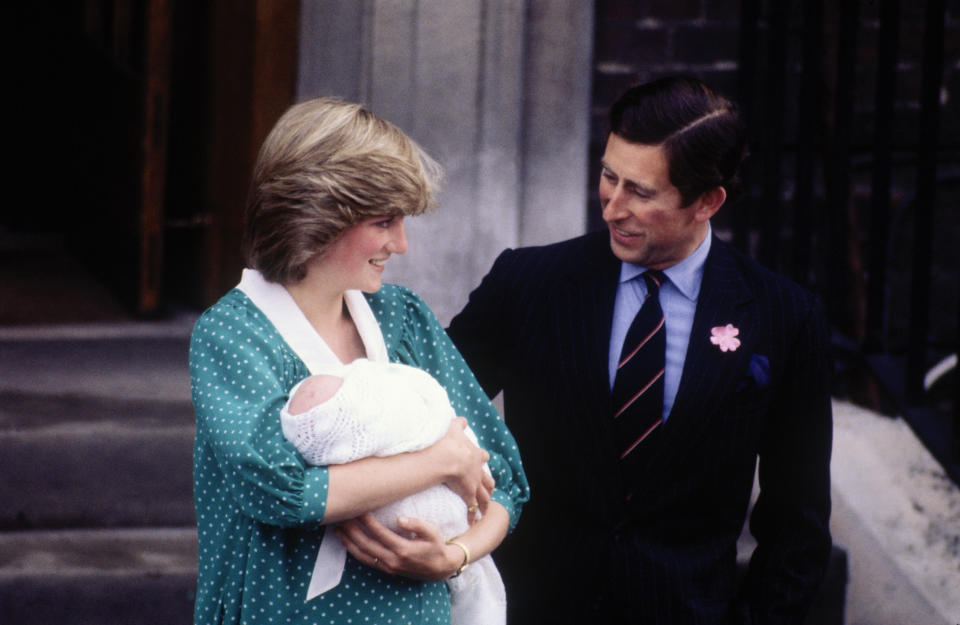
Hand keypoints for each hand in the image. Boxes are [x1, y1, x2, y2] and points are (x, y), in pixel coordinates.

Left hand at [335, 514, 461, 581]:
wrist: (440, 568)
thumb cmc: (436, 546)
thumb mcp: (432, 533)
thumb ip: (418, 524)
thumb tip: (400, 518)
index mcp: (403, 549)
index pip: (379, 533)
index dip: (367, 521)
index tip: (359, 509)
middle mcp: (392, 560)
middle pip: (366, 544)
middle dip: (352, 530)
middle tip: (342, 516)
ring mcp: (388, 566)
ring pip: (363, 555)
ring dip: (349, 542)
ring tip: (338, 529)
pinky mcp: (386, 569)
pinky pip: (366, 561)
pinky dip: (354, 552)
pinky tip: (347, 542)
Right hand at [429, 418, 493, 519]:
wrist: (448, 458)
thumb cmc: (450, 443)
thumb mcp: (454, 429)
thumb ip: (458, 424)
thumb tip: (462, 419)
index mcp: (475, 455)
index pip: (482, 457)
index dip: (482, 459)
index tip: (482, 461)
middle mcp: (478, 471)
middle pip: (488, 480)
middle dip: (489, 486)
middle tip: (489, 491)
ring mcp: (474, 484)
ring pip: (484, 496)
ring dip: (485, 504)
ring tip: (485, 512)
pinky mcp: (468, 494)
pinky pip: (472, 507)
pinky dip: (473, 515)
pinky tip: (473, 522)